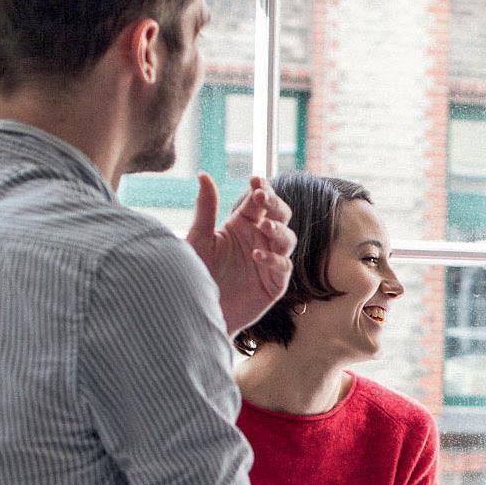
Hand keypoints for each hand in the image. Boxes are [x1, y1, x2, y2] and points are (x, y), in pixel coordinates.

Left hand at [187, 174, 295, 334]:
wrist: (199, 310)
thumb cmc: (197, 273)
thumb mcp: (198, 238)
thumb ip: (205, 208)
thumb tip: (203, 174)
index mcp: (243, 225)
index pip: (259, 201)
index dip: (262, 188)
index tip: (256, 179)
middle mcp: (260, 240)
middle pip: (280, 215)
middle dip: (275, 204)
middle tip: (263, 197)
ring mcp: (270, 261)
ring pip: (288, 239)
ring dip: (278, 230)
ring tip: (264, 226)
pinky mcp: (275, 283)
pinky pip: (283, 267)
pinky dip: (273, 259)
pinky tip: (257, 255)